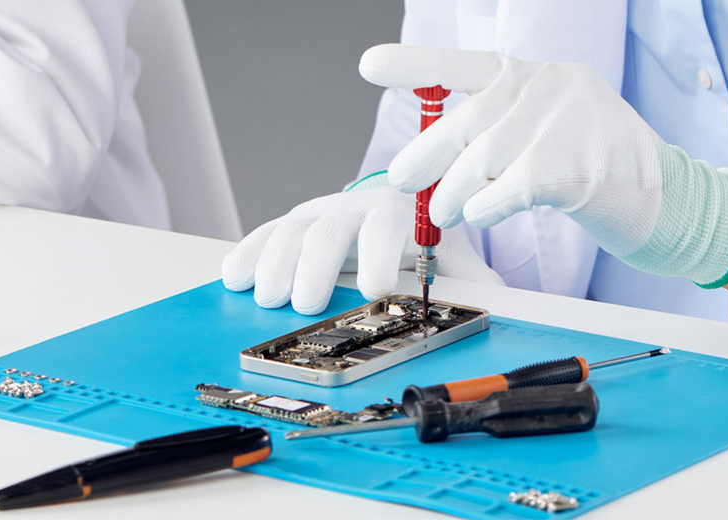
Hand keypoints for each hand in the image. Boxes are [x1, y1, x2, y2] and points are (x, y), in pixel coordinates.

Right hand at [221, 178, 502, 314]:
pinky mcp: (298, 223)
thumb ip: (478, 286)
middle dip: (316, 265)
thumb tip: (493, 307)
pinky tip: (234, 276)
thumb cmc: (438, 247)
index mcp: (404, 213)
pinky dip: (249, 253)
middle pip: (331, 226)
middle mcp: (359, 206)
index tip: (375, 290)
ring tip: (266, 296)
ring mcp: (325, 212)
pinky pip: (268, 232)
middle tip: (305, 303)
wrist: (413, 212)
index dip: (380, 254)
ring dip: (276, 262)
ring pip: (294, 228)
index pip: (390, 225)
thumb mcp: (465, 264)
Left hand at [360, 44, 727, 287]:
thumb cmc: (602, 170)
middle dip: (426, 155)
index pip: (467, 65)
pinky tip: (479, 215)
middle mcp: (549, 89)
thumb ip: (504, 131)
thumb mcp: (552, 131)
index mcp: (539, 75)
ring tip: (446, 212)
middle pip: (466, 122)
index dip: (416, 64)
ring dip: (453, 193)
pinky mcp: (577, 168)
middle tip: (403, 180)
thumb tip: (440, 160)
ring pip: (481, 162)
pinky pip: (510, 188)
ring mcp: (565, 125)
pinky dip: (486, 205)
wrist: (669, 200)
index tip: (369, 65)